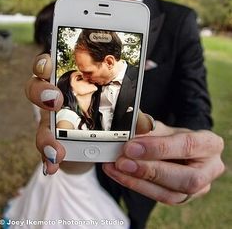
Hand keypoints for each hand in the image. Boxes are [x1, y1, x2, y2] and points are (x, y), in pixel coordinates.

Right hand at [25, 54, 152, 174]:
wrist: (98, 146)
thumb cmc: (106, 118)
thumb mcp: (120, 112)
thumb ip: (131, 114)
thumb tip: (147, 123)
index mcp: (70, 81)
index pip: (50, 64)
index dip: (44, 62)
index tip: (48, 65)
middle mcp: (55, 98)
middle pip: (35, 87)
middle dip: (40, 91)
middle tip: (55, 101)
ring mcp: (50, 121)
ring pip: (39, 122)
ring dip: (44, 134)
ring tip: (56, 148)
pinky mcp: (51, 142)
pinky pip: (45, 149)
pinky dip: (47, 158)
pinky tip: (52, 166)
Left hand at [103, 125, 224, 204]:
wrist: (182, 150)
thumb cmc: (176, 137)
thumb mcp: (166, 128)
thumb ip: (151, 129)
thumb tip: (132, 130)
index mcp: (210, 144)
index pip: (187, 146)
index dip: (158, 148)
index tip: (132, 146)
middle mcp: (210, 169)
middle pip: (184, 178)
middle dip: (149, 171)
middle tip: (123, 161)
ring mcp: (199, 189)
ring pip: (171, 194)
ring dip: (138, 182)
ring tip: (116, 169)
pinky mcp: (183, 199)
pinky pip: (160, 197)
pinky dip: (137, 186)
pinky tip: (120, 175)